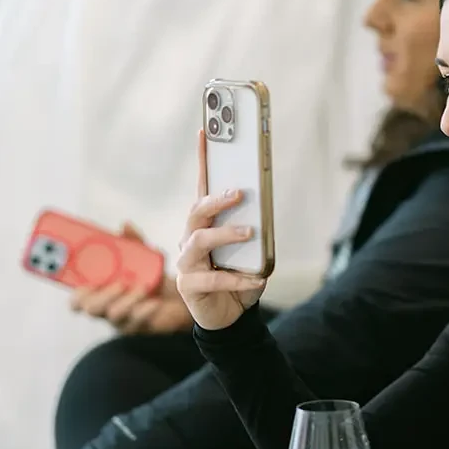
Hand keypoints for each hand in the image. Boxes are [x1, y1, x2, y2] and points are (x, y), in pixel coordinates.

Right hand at [70, 226, 190, 334]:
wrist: (177, 297)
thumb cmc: (150, 275)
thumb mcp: (143, 256)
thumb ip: (133, 242)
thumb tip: (126, 224)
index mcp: (98, 291)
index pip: (76, 299)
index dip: (76, 292)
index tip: (83, 282)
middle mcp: (105, 308)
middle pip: (90, 308)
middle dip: (102, 295)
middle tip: (120, 283)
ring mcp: (121, 320)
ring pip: (114, 315)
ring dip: (127, 300)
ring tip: (142, 287)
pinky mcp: (139, 327)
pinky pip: (137, 322)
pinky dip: (145, 310)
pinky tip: (155, 302)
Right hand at [176, 131, 267, 330]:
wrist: (230, 317)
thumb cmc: (239, 277)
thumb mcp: (251, 252)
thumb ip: (254, 234)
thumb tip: (262, 216)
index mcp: (204, 225)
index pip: (202, 188)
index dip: (203, 160)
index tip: (207, 132)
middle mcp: (190, 239)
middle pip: (196, 211)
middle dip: (216, 199)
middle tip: (239, 193)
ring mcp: (186, 262)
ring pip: (200, 240)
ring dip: (227, 234)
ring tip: (250, 232)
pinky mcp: (189, 285)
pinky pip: (215, 278)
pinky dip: (240, 278)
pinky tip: (259, 279)